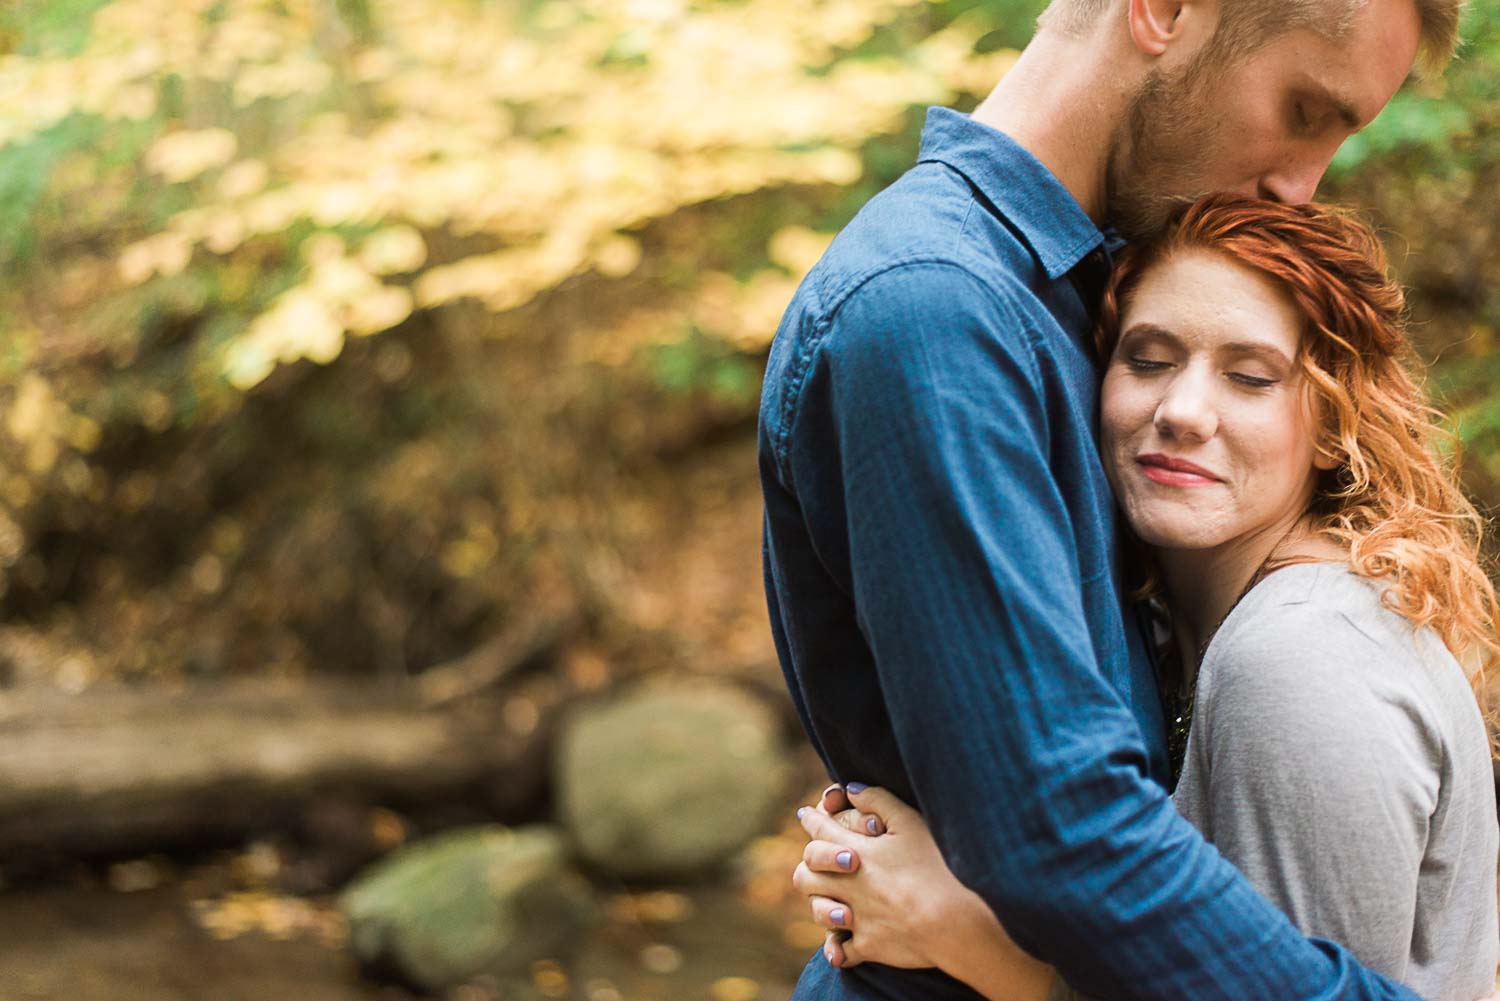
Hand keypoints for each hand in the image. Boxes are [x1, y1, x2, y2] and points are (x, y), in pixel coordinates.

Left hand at [792, 785, 1054, 1000]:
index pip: (819, 831)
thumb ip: (878, 800)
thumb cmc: (937, 867)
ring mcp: (857, 918)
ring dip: (821, 906)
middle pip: (806, 874)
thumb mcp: (911, 823)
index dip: (810, 819)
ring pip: (818, 913)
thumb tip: (851, 788)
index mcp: (856, 852)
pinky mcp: (869, 946)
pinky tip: (840, 947)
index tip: (805, 814)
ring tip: (833, 903)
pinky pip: (842, 952)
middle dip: (808, 866)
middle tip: (814, 863)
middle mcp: (849, 885)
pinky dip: (838, 949)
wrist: (953, 921)